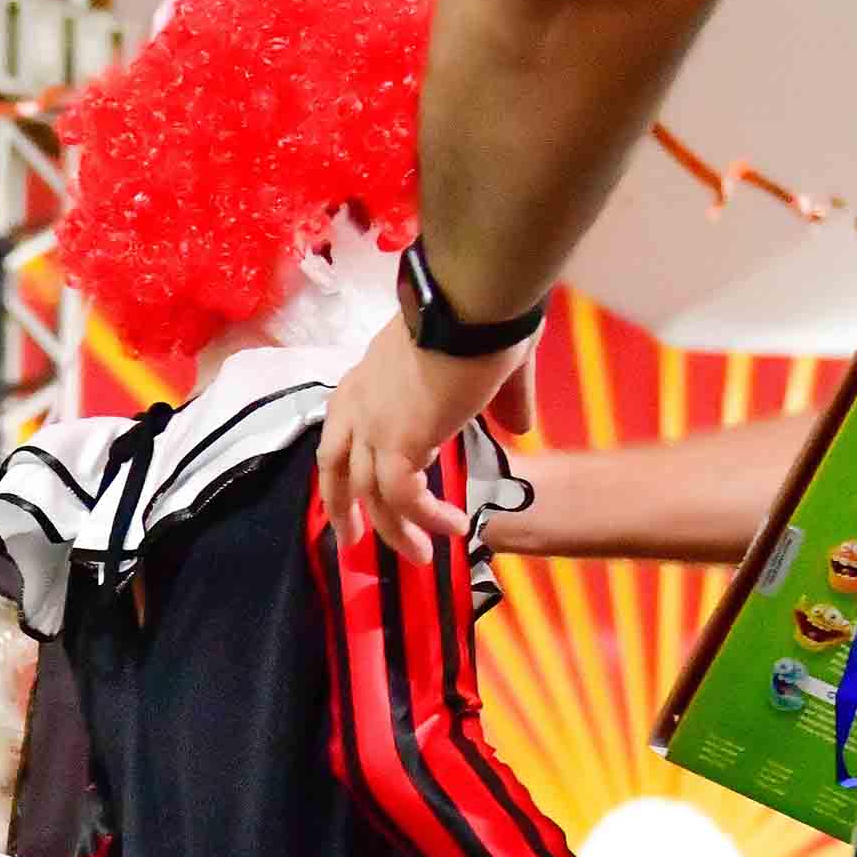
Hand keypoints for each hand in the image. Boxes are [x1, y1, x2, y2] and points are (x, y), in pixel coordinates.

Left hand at [316, 330, 530, 562]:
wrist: (474, 299)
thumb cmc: (482, 315)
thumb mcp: (488, 361)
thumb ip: (501, 397)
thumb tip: (521, 426)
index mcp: (367, 376)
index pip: (342, 427)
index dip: (348, 461)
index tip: (360, 486)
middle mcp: (358, 401)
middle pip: (336, 466)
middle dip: (342, 507)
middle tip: (351, 541)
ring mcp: (372, 424)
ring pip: (370, 492)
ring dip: (393, 530)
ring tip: (420, 557)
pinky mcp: (396, 443)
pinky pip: (404, 497)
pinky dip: (425, 519)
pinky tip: (453, 529)